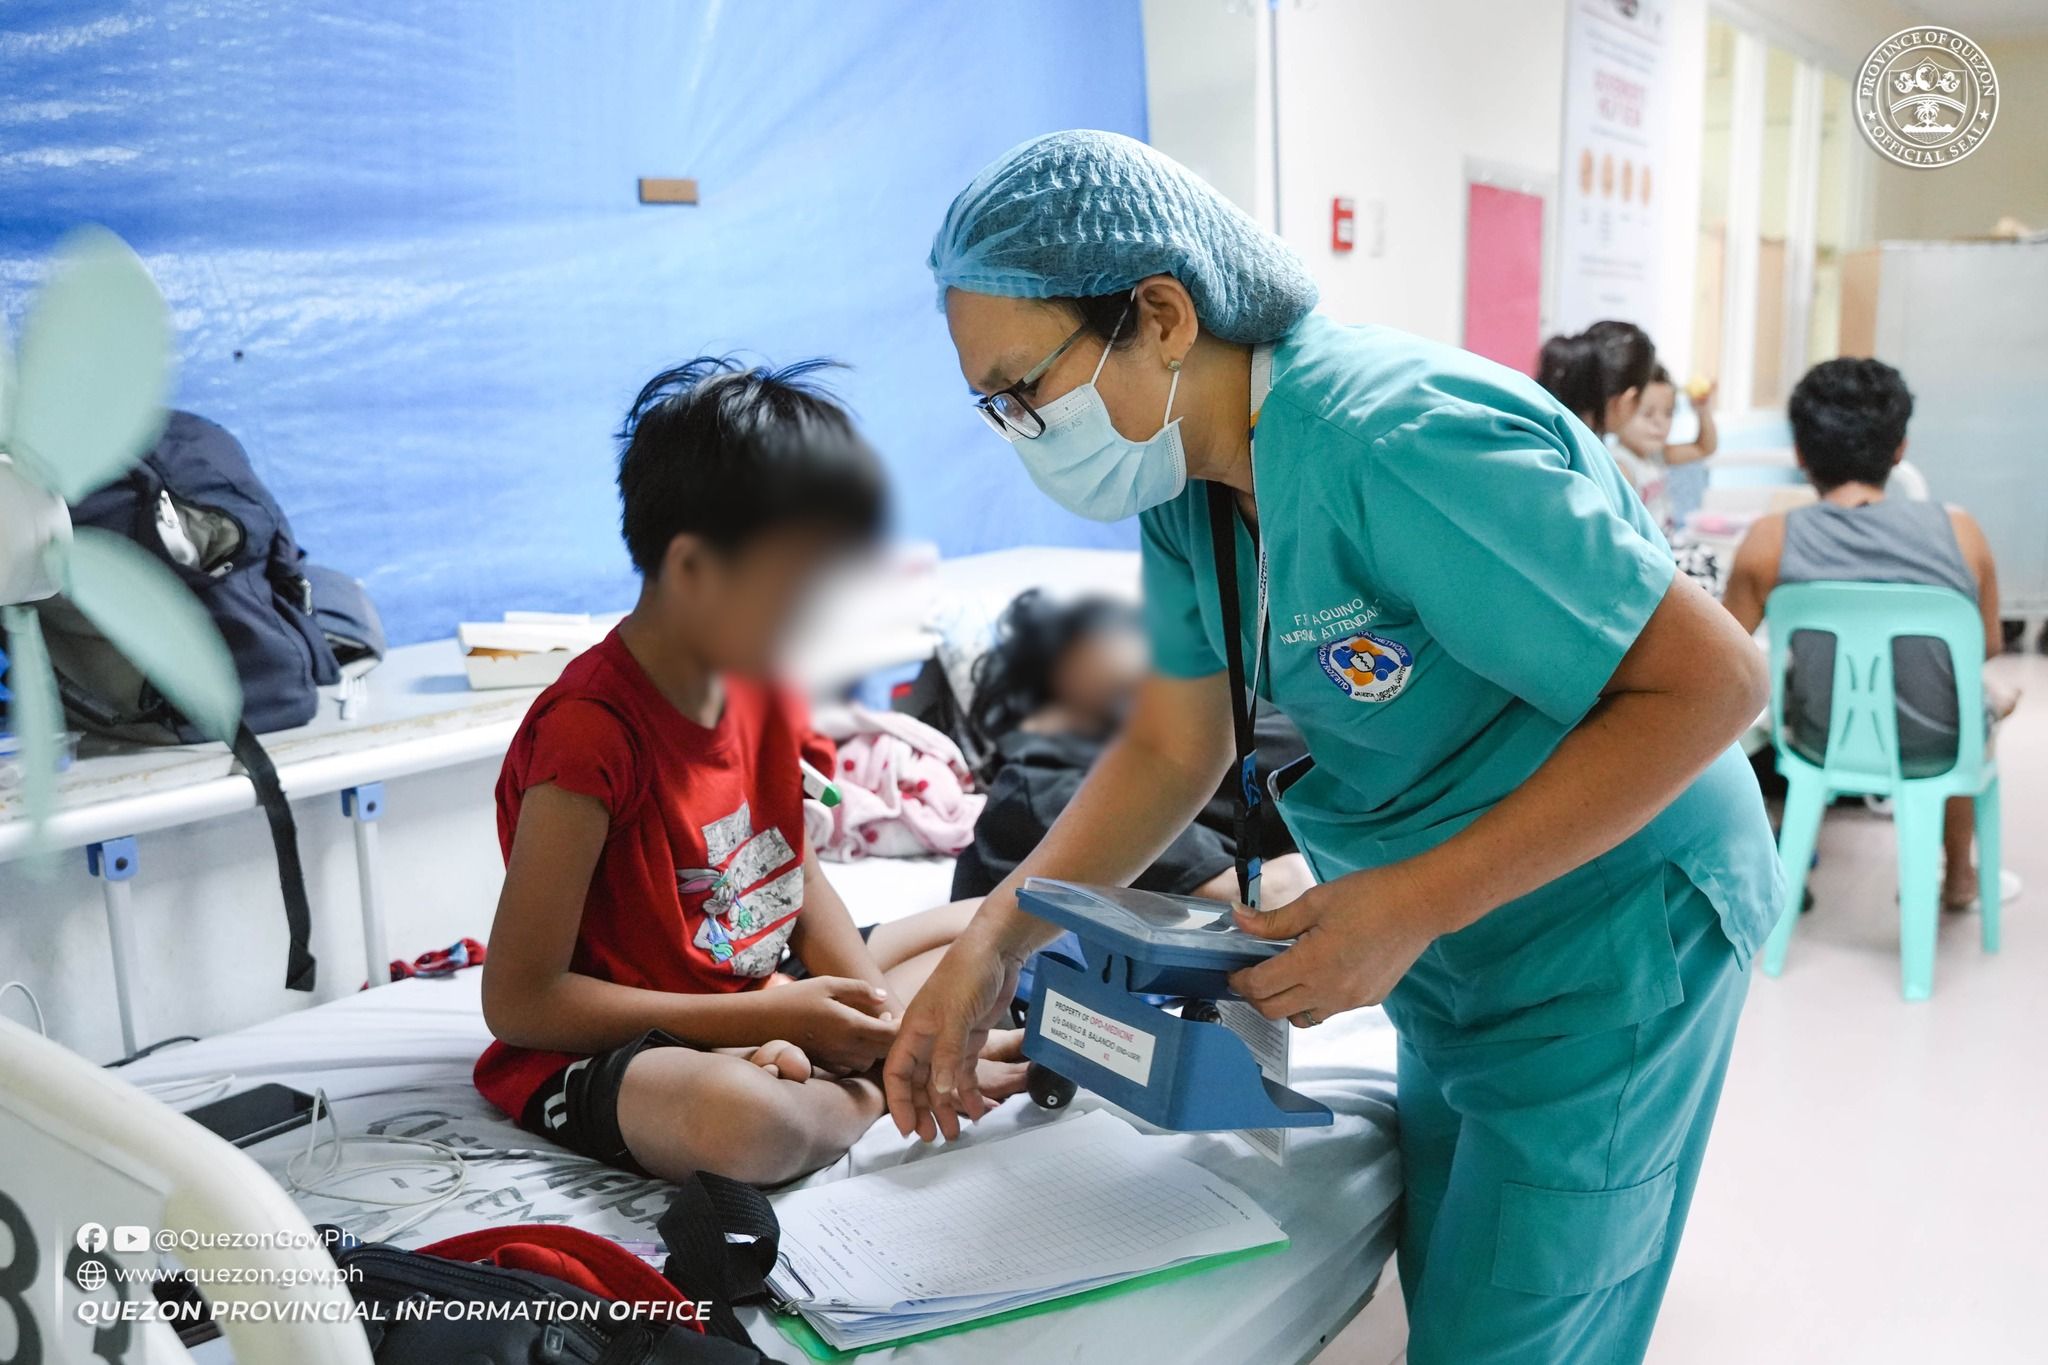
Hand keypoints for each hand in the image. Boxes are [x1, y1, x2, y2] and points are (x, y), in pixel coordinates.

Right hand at [776, 976, 896, 1073]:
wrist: (761, 1021)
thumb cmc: (795, 998)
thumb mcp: (828, 984)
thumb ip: (859, 990)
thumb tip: (884, 998)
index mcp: (850, 1025)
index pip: (891, 1035)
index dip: (900, 1026)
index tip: (895, 1013)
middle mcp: (845, 1047)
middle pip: (883, 1051)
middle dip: (890, 1037)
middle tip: (886, 1019)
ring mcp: (835, 1059)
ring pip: (868, 1061)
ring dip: (875, 1048)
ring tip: (869, 1029)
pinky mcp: (824, 1064)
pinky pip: (851, 1066)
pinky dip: (858, 1056)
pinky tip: (851, 1040)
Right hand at [883, 931, 1020, 1141]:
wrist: (996, 949)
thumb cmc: (967, 973)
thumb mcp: (954, 1015)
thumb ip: (946, 1054)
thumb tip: (939, 1091)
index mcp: (913, 1030)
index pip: (897, 1073)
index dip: (899, 1102)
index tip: (907, 1129)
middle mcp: (927, 1037)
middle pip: (918, 1083)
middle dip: (924, 1112)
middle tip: (934, 1138)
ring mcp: (949, 1038)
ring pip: (942, 1081)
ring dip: (947, 1107)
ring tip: (954, 1133)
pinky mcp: (970, 1037)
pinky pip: (965, 1072)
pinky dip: (970, 1092)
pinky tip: (977, 1110)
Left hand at [1228, 863, 1440, 1026]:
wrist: (1420, 905)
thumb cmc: (1369, 896)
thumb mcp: (1315, 901)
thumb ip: (1273, 920)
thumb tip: (1238, 919)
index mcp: (1312, 963)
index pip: (1260, 987)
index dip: (1240, 980)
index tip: (1234, 970)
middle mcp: (1329, 990)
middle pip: (1274, 1010)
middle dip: (1256, 996)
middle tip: (1252, 975)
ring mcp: (1350, 1000)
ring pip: (1301, 1018)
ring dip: (1284, 1004)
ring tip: (1284, 977)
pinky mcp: (1367, 1000)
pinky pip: (1328, 1011)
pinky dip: (1313, 1001)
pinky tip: (1317, 975)